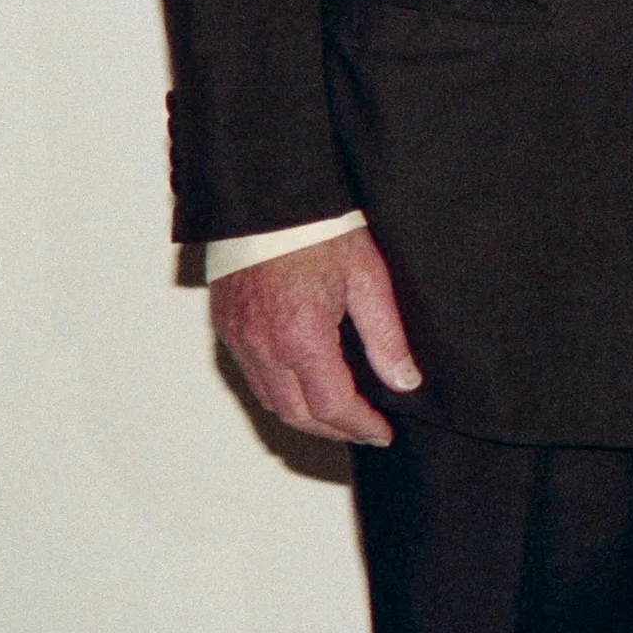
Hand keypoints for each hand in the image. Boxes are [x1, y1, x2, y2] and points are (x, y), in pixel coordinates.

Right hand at [212, 227, 418, 447]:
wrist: (270, 199)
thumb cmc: (320, 230)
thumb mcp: (368, 278)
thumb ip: (386, 337)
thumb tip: (404, 381)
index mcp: (301, 337)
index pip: (332, 406)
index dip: (359, 426)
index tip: (382, 433)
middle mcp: (263, 347)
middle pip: (297, 414)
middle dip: (334, 430)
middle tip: (364, 431)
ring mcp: (239, 339)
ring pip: (270, 401)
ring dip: (305, 418)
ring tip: (339, 417)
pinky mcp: (227, 328)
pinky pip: (252, 378)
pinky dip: (279, 395)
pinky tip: (304, 388)